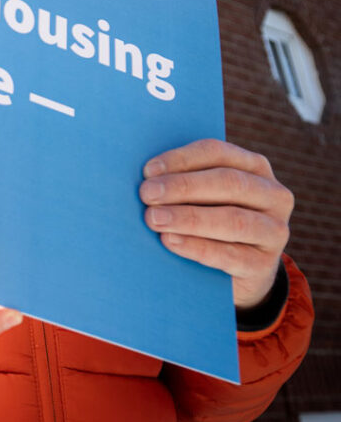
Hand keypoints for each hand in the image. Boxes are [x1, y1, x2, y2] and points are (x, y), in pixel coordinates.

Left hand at [139, 139, 292, 308]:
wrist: (239, 268)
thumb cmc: (210, 215)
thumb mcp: (204, 194)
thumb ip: (185, 179)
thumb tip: (146, 174)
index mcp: (254, 166)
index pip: (217, 152)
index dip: (181, 159)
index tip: (148, 170)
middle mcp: (273, 195)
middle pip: (228, 183)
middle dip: (183, 187)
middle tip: (147, 194)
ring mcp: (274, 231)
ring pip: (233, 220)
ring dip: (188, 218)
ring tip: (154, 219)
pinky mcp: (264, 264)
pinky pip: (230, 254)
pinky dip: (196, 246)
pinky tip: (170, 240)